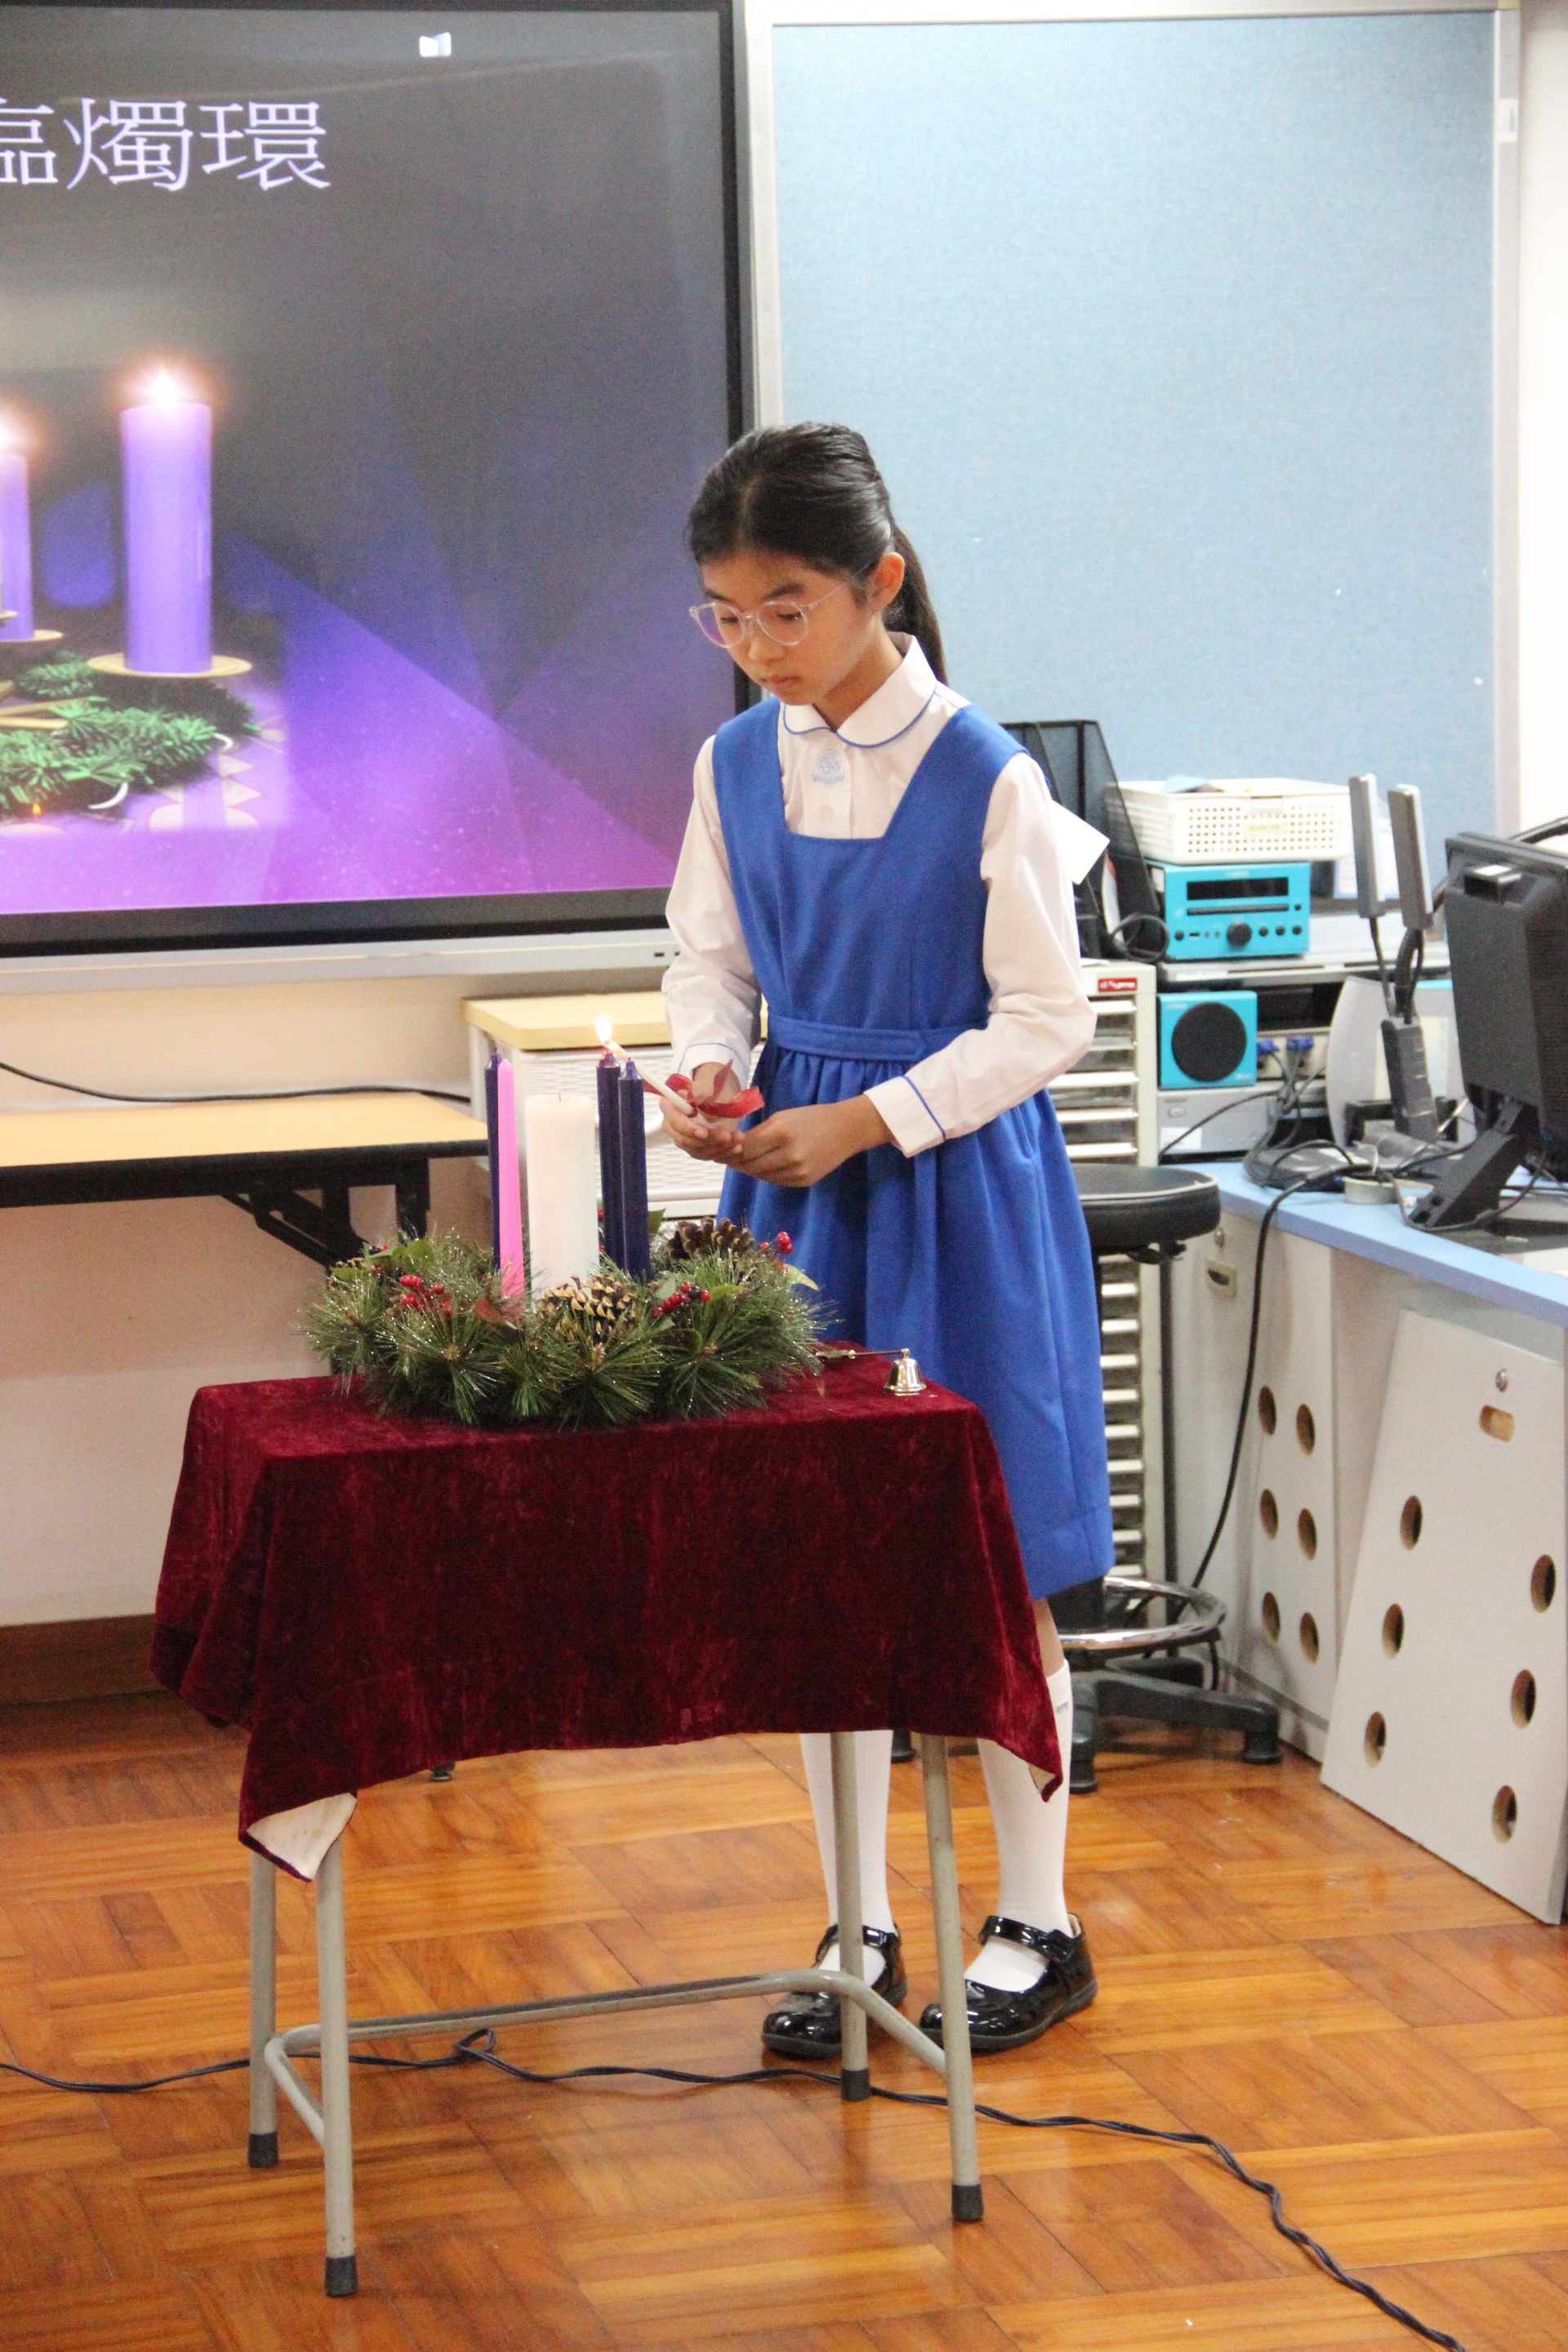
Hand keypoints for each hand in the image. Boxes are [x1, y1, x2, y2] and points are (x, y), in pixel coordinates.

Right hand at [662, 1061, 747, 1163]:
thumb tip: (693, 1098)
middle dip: (709, 1140)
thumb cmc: (712, 1088)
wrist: (720, 1096)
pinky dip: (723, 1152)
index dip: (689, 1129)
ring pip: (697, 1150)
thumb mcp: (708, 1086)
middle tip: (728, 1136)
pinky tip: (736, 1146)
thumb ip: (699, 1092)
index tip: (705, 1133)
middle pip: (685, 1140)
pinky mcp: (694, 1148)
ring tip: (738, 1138)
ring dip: (719, 1146)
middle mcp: (672, 1125)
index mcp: (669, 1106)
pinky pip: (706, 1155)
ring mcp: (682, 1138)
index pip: (675, 1122)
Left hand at [729, 1095, 891, 1188]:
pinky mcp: (803, 1182)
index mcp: (781, 1134)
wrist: (846, 1130)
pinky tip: (761, 1166)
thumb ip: (758, 1133)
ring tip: (742, 1161)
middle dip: (736, 1161)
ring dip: (749, 1169)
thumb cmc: (811, 1117)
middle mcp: (789, 1156)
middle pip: (751, 1165)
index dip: (730, 1150)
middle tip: (725, 1156)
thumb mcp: (782, 1117)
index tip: (720, 1147)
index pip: (745, 1148)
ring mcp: (797, 1172)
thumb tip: (733, 1145)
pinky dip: (765, 1174)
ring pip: (761, 1176)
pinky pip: (775, 1181)